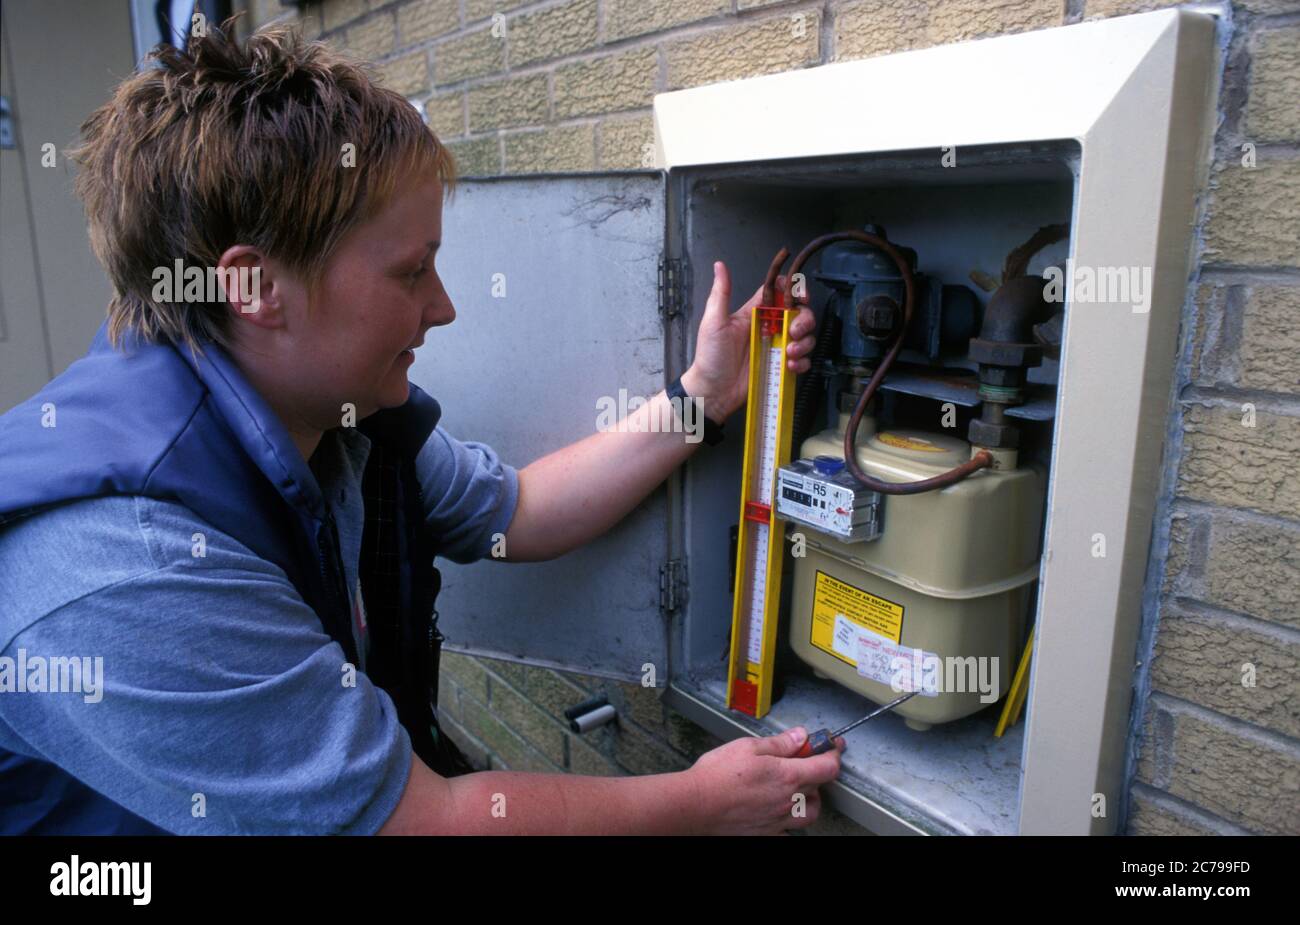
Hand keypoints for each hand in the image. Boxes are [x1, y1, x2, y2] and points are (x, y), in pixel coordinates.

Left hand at [680, 261, 817, 425]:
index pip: (779, 292)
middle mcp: (769, 327)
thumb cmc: (710, 357)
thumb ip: (721, 293)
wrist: (713, 391)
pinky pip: (801, 360)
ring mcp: (776, 347)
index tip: (801, 297)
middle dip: (803, 320)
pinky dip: (802, 362)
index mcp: (754, 313)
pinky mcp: (780, 366)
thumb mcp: (714, 322)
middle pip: (798, 314)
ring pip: (804, 336)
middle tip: (793, 332)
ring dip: (804, 343)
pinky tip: (790, 366)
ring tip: (789, 353)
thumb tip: (719, 266)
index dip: (794, 290)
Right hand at [685, 727, 843, 834]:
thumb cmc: (718, 776)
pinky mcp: (766, 833)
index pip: (827, 766)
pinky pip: (788, 830)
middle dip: (816, 774)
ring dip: (808, 800)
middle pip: (819, 789)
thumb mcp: (749, 747)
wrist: (696, 805)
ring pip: (808, 813)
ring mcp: (778, 820)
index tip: (833, 746)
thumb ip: (779, 743)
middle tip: (802, 764)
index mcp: (788, 775)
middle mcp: (788, 800)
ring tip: (795, 791)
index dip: (834, 753)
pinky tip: (776, 810)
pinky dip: (788, 819)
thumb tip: (800, 736)